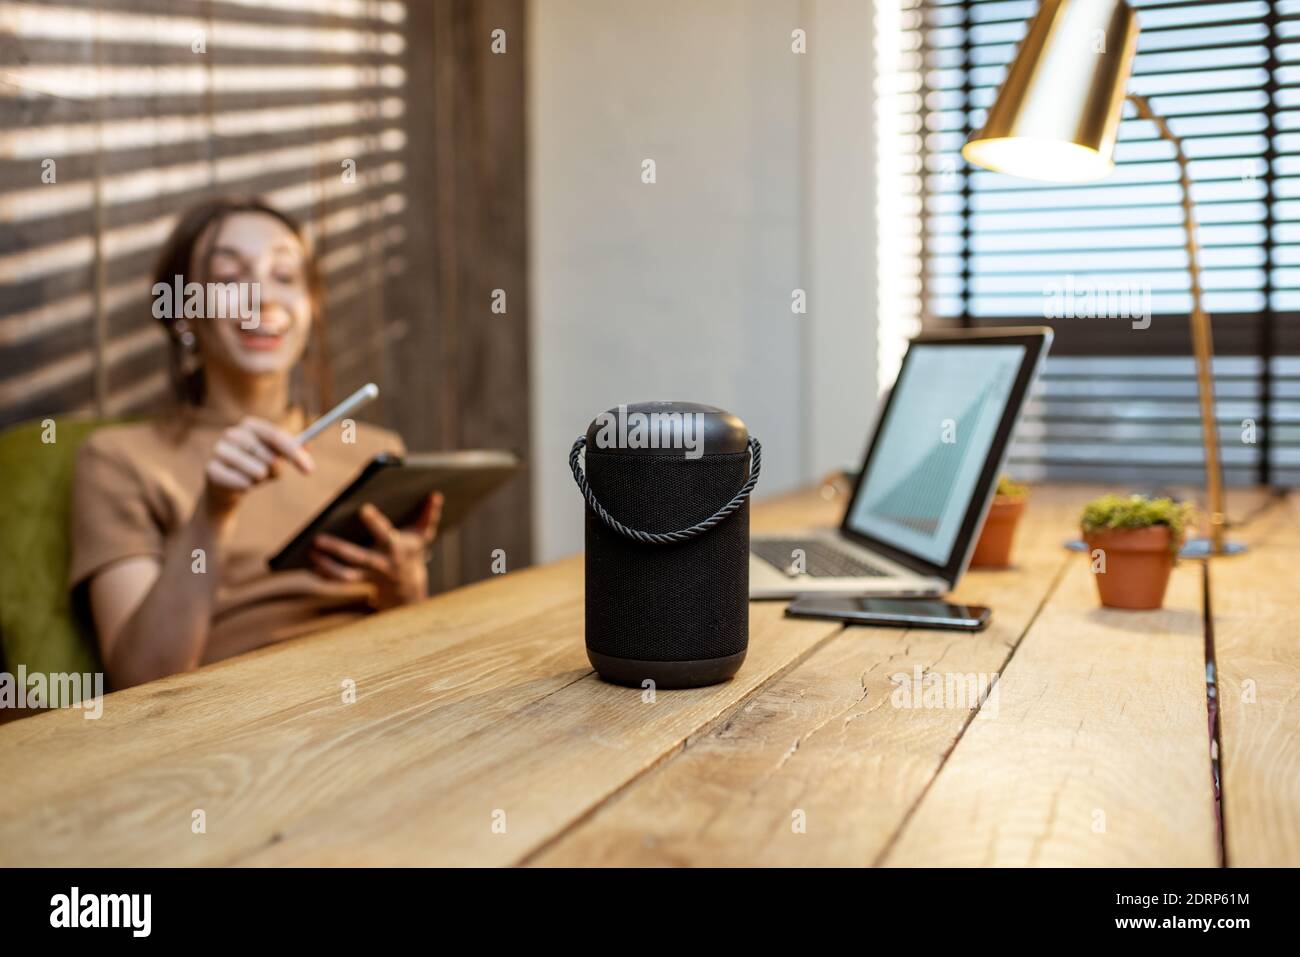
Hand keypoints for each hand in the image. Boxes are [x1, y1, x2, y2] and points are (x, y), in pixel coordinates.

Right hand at [204, 417, 313, 519]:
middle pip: (268, 455)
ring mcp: (218, 450)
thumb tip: (310, 443)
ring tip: (252, 477)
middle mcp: (232, 433)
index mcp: (249, 425)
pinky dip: (247, 487)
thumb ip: (293, 449)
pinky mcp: (211, 470)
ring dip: (260, 479)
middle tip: (270, 474)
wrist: (226, 487)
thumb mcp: (276, 456)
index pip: (276, 436)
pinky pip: (242, 483)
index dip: (294, 453)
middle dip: (277, 470)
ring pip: (257, 471)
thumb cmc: (254, 466)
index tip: (310, 470)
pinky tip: (240, 484)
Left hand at [308, 492, 443, 610]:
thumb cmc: (412, 551)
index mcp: (396, 549)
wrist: (408, 587)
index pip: (385, 535)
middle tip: (316, 538)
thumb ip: (429, 515)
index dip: (375, 523)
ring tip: (310, 551)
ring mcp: (368, 576)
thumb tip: (435, 494)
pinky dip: (323, 573)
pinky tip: (307, 563)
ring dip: (326, 565)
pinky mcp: (358, 582)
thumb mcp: (424, 534)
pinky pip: (338, 581)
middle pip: (357, 558)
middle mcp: (381, 563)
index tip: (363, 508)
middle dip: (337, 549)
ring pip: (345, 575)